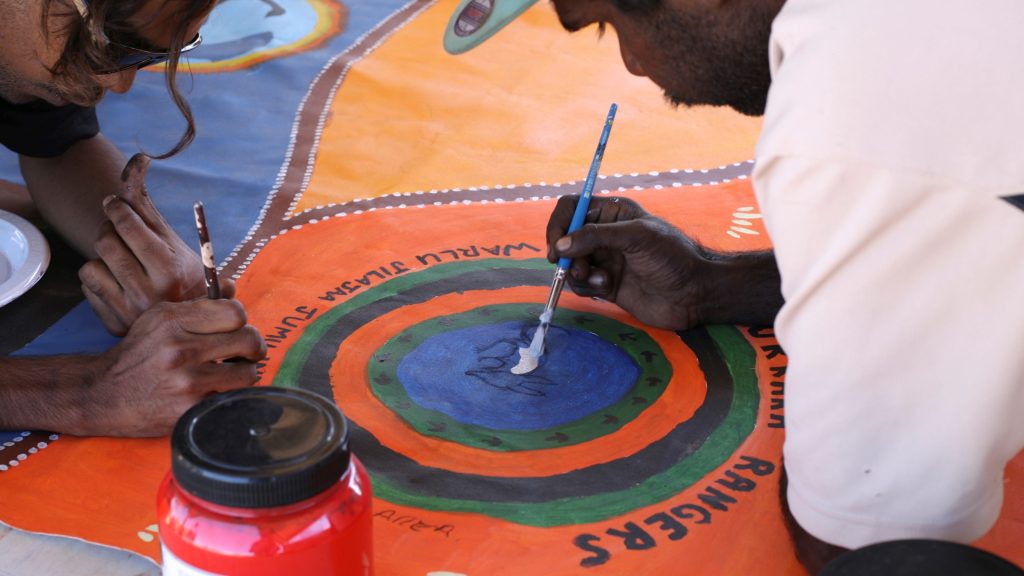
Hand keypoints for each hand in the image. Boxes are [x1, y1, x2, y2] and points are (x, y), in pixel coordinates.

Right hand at [74, 299, 265, 436]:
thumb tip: (234, 289)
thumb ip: (197, 308)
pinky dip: (230, 394)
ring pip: (248, 372)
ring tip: (233, 372)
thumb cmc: (140, 354)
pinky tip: (218, 390)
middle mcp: (180, 349)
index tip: (236, 329)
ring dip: (246, 373)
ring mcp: (187, 381)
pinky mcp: (191, 408)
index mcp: (173, 320)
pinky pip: (232, 397)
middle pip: (249, 339)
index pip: (236, 312)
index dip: (241, 321)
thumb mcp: (159, 319)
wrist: (104, 394)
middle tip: (246, 352)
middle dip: (253, 347)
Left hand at [79, 153, 233, 334]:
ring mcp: (131, 311)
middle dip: (110, 231)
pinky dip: (97, 280)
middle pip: (105, 241)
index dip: (117, 208)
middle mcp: (150, 292)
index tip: (115, 204)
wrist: (193, 328)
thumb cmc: (184, 275)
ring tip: (121, 261)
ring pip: (91, 265)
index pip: (128, 225)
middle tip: (118, 230)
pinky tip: (116, 282)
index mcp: (171, 268)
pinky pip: (87, 287)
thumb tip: (137, 159)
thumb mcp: (174, 241)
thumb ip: (149, 204)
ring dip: (103, 258)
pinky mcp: (114, 325)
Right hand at [547, 195, 783, 328]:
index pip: (572, 208)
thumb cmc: (672, 257)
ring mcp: (605, 259)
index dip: (559, 223)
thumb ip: (595, 237)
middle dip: (565, 253)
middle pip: (565, 237)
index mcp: (612, 212)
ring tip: (598, 279)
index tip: (557, 245)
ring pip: (570, 263)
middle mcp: (605, 234)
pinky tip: (605, 287)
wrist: (694, 294)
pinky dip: (585, 286)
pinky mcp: (605, 284)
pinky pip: (580, 283)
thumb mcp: (636, 237)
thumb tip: (560, 246)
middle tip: (572, 267)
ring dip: (577, 272)